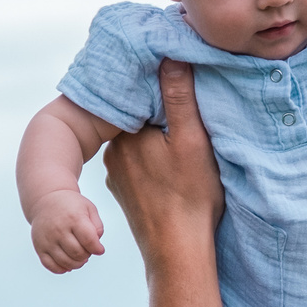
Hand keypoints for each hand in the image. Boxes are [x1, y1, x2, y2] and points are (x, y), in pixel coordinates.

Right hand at [29, 190, 106, 272]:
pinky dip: (61, 269)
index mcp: (74, 218)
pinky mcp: (39, 247)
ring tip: (79, 258)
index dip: (97, 249)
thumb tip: (96, 246)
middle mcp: (59, 229)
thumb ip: (98, 226)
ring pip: (65, 262)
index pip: (89, 240)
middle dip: (87, 256)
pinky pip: (50, 265)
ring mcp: (48, 239)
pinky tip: (67, 265)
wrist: (46, 200)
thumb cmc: (71, 205)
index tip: (99, 250)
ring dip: (77, 264)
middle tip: (87, 251)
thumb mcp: (89, 208)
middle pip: (78, 253)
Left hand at [102, 61, 223, 250]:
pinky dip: (154, 164)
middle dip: (160, 117)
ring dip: (158, 142)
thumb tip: (169, 55)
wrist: (178, 252)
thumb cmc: (190, 196)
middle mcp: (114, 153)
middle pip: (140, 121)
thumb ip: (179, 97)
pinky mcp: (124, 194)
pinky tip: (172, 172)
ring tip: (182, 148)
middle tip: (188, 121)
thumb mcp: (192, 140)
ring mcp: (117, 175)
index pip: (143, 99)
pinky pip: (139, 167)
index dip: (163, 92)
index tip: (183, 89)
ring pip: (140, 145)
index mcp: (127, 135)